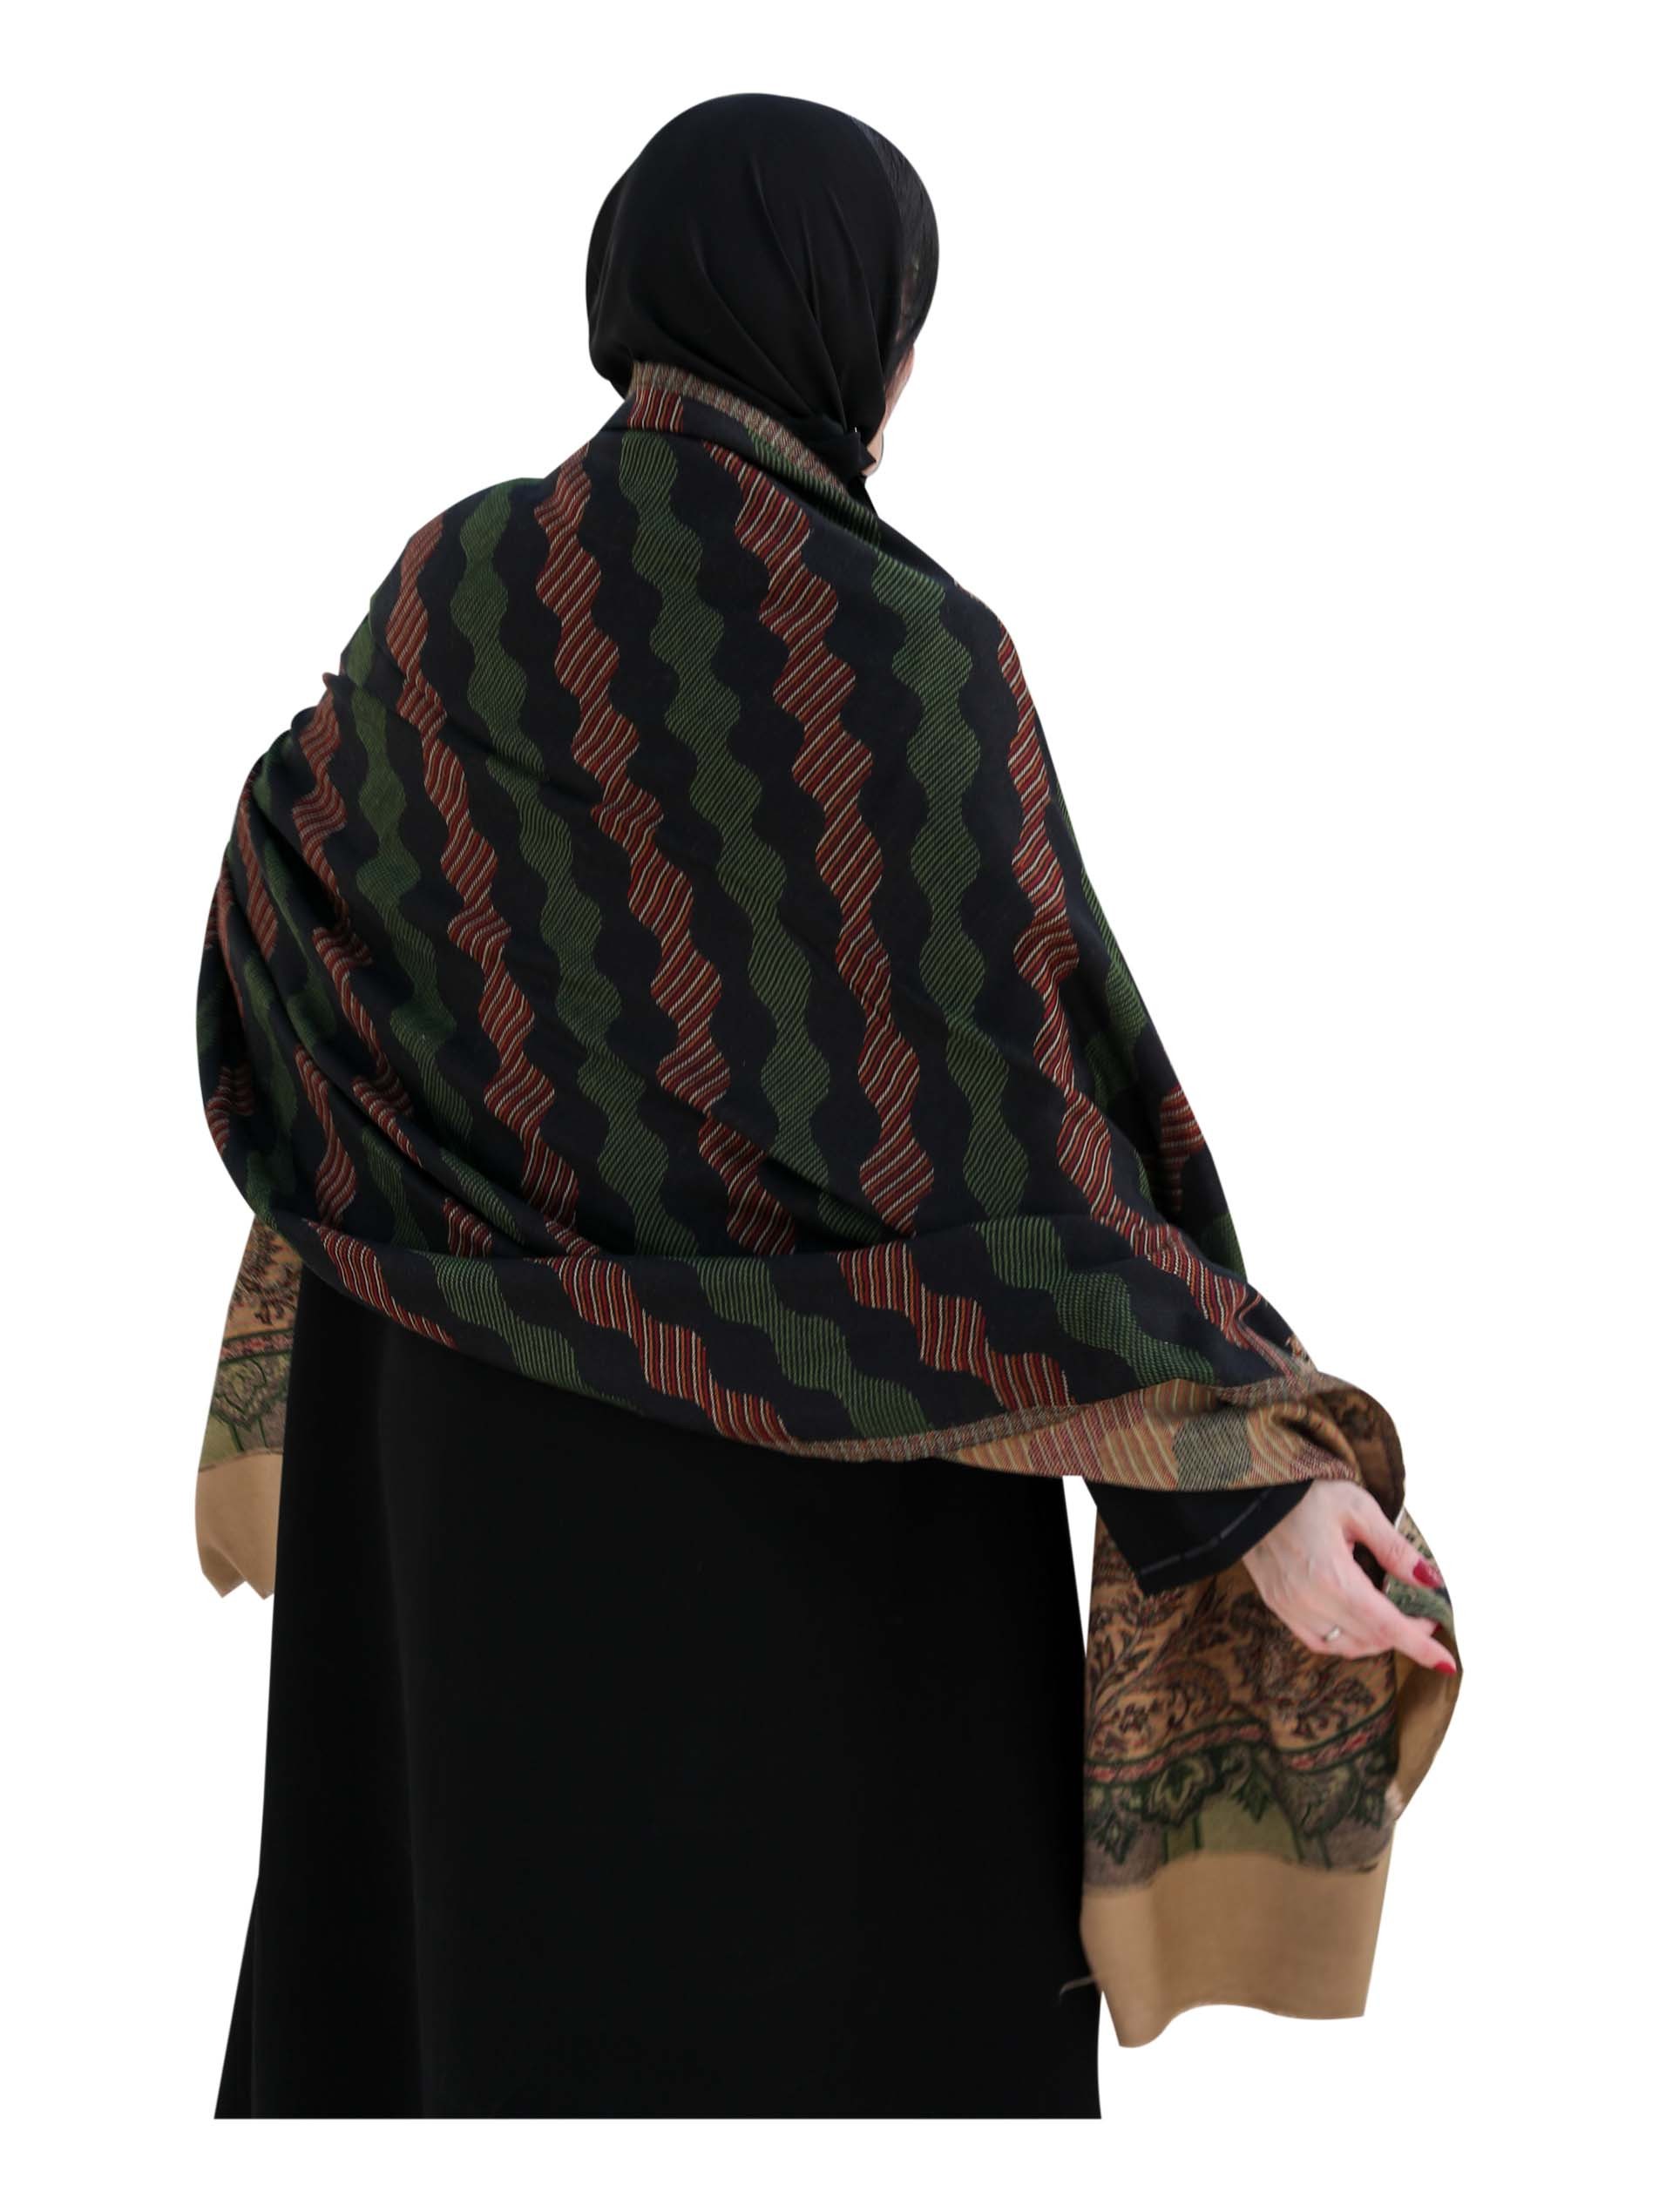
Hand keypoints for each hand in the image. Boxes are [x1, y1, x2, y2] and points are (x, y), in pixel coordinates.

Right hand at [1241, 1479, 1455, 1673]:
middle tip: (1422, 1615)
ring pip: (1345, 1647)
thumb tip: (1429, 1579)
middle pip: (1370, 1638)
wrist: (1248, 1491)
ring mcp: (1289, 1608)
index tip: (1446, 1659)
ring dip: (1375, 1640)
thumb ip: (1394, 1548)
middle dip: (1404, 1635)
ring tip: (1394, 1619)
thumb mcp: (1357, 1508)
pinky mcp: (1276, 1606)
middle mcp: (1309, 1602)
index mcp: (1332, 1578)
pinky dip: (1344, 1642)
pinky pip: (1318, 1641)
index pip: (1386, 1626)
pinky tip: (1357, 1624)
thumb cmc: (1304, 1492)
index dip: (1419, 1645)